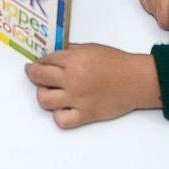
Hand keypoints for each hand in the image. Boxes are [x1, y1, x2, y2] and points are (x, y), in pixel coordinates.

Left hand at [25, 43, 161, 127]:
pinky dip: (59, 115)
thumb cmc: (116, 62)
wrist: (135, 80)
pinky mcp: (84, 115)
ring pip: (44, 100)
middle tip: (33, 73)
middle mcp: (72, 79)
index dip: (39, 61)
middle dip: (33, 74)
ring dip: (43, 94)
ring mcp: (76, 99)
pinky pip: (61, 120)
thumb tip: (54, 55)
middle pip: (39, 78)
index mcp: (74, 60)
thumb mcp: (91, 48)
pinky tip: (63, 107)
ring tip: (49, 91)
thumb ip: (71, 51)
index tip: (37, 62)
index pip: (46, 60)